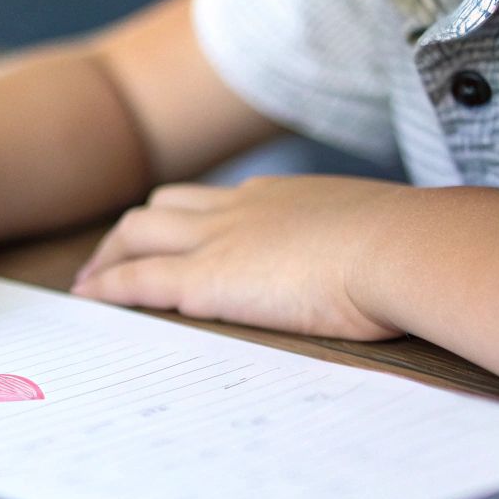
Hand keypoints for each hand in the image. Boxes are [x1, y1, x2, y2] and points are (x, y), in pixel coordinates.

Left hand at [71, 175, 409, 339]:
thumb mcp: (372, 237)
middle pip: (161, 207)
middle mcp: (239, 209)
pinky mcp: (205, 278)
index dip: (183, 220)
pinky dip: (107, 286)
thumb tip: (370, 269)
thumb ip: (351, 247)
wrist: (404, 247)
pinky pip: (137, 278)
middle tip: (108, 260)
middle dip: (130, 233)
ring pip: (137, 231)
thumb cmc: (409, 250)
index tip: (170, 237)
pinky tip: (88, 299)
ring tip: (90, 282)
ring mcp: (218, 239)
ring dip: (108, 256)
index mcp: (278, 198)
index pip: (213, 202)